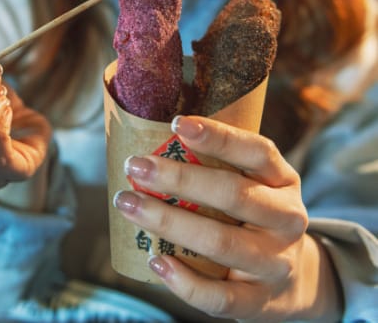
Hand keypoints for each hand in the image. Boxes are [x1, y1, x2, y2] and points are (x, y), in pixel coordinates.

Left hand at [114, 115, 341, 321]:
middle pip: (233, 194)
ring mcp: (276, 262)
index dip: (218, 136)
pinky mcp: (261, 301)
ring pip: (220, 242)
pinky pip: (220, 297)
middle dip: (178, 179)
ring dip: (168, 222)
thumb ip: (218, 166)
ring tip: (128, 205)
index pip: (256, 151)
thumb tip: (153, 144)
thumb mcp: (253, 184)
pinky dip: (184, 281)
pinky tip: (155, 262)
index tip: (176, 123)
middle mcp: (287, 218)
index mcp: (282, 180)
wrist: (295, 276)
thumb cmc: (255, 216)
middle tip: (136, 166)